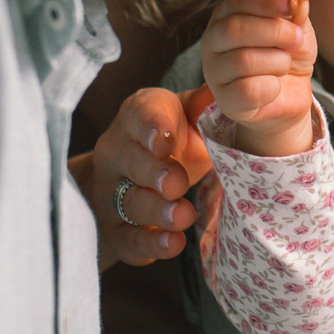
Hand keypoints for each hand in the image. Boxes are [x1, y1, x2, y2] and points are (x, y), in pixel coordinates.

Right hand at [71, 84, 214, 268]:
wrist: (133, 179)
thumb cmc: (173, 140)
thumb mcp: (187, 116)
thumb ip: (203, 106)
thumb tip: (221, 90)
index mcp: (137, 117)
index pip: (139, 114)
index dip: (151, 127)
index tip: (165, 140)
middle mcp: (117, 152)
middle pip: (131, 161)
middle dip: (154, 173)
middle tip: (176, 183)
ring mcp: (112, 193)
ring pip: (130, 201)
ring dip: (156, 210)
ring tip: (181, 216)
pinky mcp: (119, 231)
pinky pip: (131, 239)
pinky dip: (152, 243)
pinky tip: (173, 243)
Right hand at [200, 0, 319, 156]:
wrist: (290, 95)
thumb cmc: (287, 56)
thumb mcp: (297, 30)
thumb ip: (296, 14)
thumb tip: (299, 1)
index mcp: (227, 16)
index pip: (237, 1)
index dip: (265, 1)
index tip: (289, 3)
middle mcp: (213, 41)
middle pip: (235, 28)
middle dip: (275, 31)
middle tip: (297, 38)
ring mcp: (214, 71)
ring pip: (244, 60)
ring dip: (278, 62)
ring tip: (284, 65)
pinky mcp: (225, 100)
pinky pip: (248, 90)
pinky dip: (271, 87)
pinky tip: (274, 86)